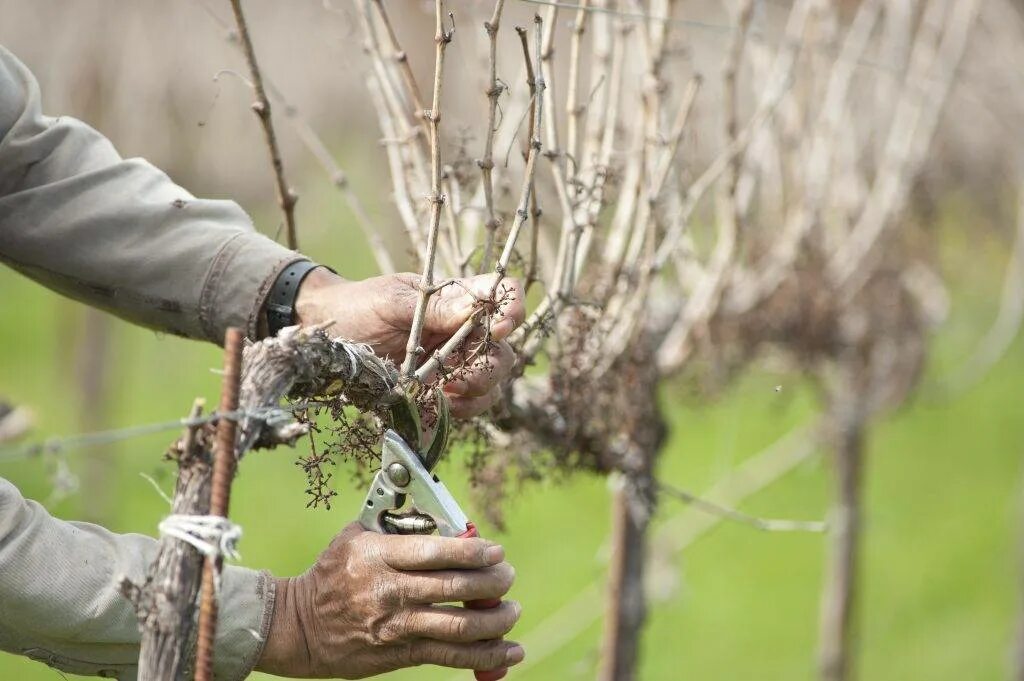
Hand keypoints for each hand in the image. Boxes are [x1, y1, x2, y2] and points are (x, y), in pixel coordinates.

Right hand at [256, 524, 523, 678]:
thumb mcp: (355, 537)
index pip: (436, 552)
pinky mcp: (399, 654)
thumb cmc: (332, 573)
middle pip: (455, 587)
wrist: (298, 626)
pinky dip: (486, 655)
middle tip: (508, 577)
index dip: (474, 551)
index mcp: (379, 555)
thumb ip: (396, 525)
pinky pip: (450, 656)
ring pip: (458, 626)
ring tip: (512, 611)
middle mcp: (390, 591)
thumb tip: (443, 518)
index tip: (496, 551)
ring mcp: (395, 626)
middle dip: (492, 582)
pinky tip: (510, 650)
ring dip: (495, 620)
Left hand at [294, 269, 524, 417]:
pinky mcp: (442, 392)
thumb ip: (434, 307)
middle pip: (504, 348)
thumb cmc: (359, 309)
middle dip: (491, 364)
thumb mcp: (392, 302)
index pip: (503, 295)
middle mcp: (463, 332)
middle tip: (462, 376)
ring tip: (448, 392)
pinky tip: (441, 404)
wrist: (327, 342)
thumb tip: (476, 307)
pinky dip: (463, 409)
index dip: (511, 309)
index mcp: (456, 299)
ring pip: (492, 381)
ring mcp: (455, 363)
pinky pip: (471, 405)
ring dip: (478, 390)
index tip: (500, 326)